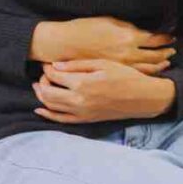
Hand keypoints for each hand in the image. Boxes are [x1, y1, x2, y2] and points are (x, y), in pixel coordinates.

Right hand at [32, 16, 175, 73]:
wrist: (63, 44)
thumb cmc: (84, 29)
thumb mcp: (110, 22)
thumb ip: (129, 28)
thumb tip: (144, 32)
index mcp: (128, 37)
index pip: (155, 39)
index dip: (166, 38)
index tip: (172, 37)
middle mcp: (127, 53)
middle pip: (154, 55)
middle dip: (165, 53)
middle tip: (173, 51)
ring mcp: (120, 66)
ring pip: (146, 68)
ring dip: (158, 65)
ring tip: (166, 62)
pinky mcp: (112, 74)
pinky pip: (134, 76)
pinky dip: (145, 74)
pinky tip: (150, 73)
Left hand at [32, 59, 175, 122]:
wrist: (142, 97)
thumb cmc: (126, 77)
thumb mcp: (104, 64)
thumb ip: (78, 65)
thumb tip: (55, 65)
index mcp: (82, 83)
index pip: (54, 75)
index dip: (47, 68)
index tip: (48, 63)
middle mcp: (78, 100)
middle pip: (47, 92)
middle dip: (42, 82)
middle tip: (44, 74)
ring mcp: (80, 112)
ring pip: (50, 106)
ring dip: (42, 96)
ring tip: (41, 86)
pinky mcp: (85, 120)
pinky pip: (60, 119)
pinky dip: (48, 115)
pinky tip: (40, 109)